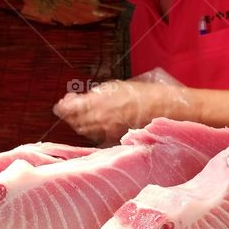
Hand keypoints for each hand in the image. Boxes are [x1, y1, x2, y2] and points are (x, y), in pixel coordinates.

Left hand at [53, 81, 189, 145]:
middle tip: (71, 109)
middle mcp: (99, 119)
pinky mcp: (116, 141)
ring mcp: (107, 132)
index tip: (63, 103)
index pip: (69, 109)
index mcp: (98, 102)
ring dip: (81, 124)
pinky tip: (99, 127)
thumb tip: (82, 98)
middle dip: (71, 115)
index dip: (63, 107)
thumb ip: (97, 95)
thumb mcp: (116, 87)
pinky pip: (98, 140)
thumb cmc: (144, 94)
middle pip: (75, 122)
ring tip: (85, 116)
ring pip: (85, 132)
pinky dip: (94, 133)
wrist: (165, 109)